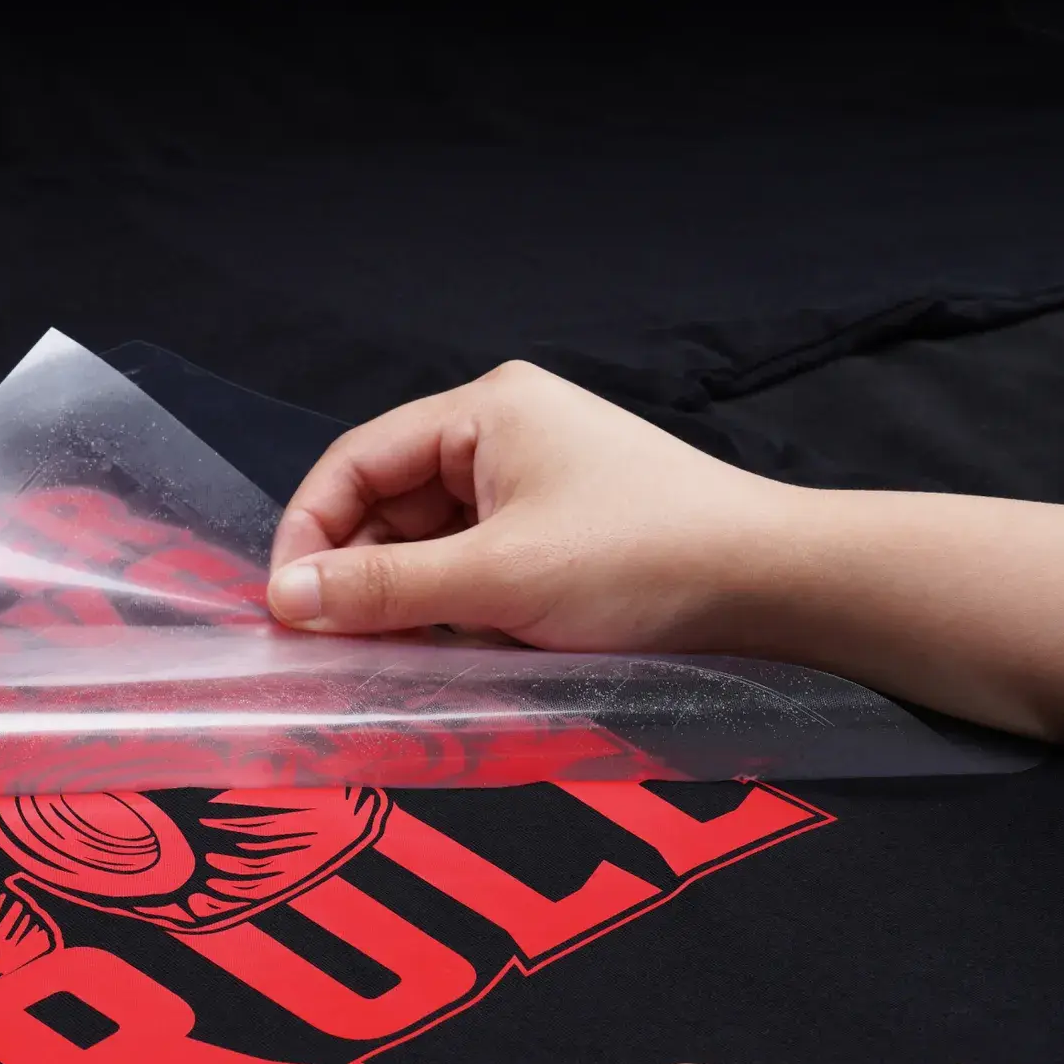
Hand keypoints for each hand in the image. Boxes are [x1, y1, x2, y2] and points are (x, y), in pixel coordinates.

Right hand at [266, 360, 791, 646]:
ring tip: (392, 654)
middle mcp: (501, 433)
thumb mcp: (498, 580)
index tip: (286, 608)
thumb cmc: (644, 561)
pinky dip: (450, 606)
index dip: (310, 532)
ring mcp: (532, 483)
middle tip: (331, 647)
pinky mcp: (557, 532)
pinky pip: (472, 564)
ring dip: (404, 596)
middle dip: (357, 573)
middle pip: (387, 502)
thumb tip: (284, 602)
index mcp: (483, 410)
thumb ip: (383, 590)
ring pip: (427, 541)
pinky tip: (450, 649)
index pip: (356, 462)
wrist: (779, 588)